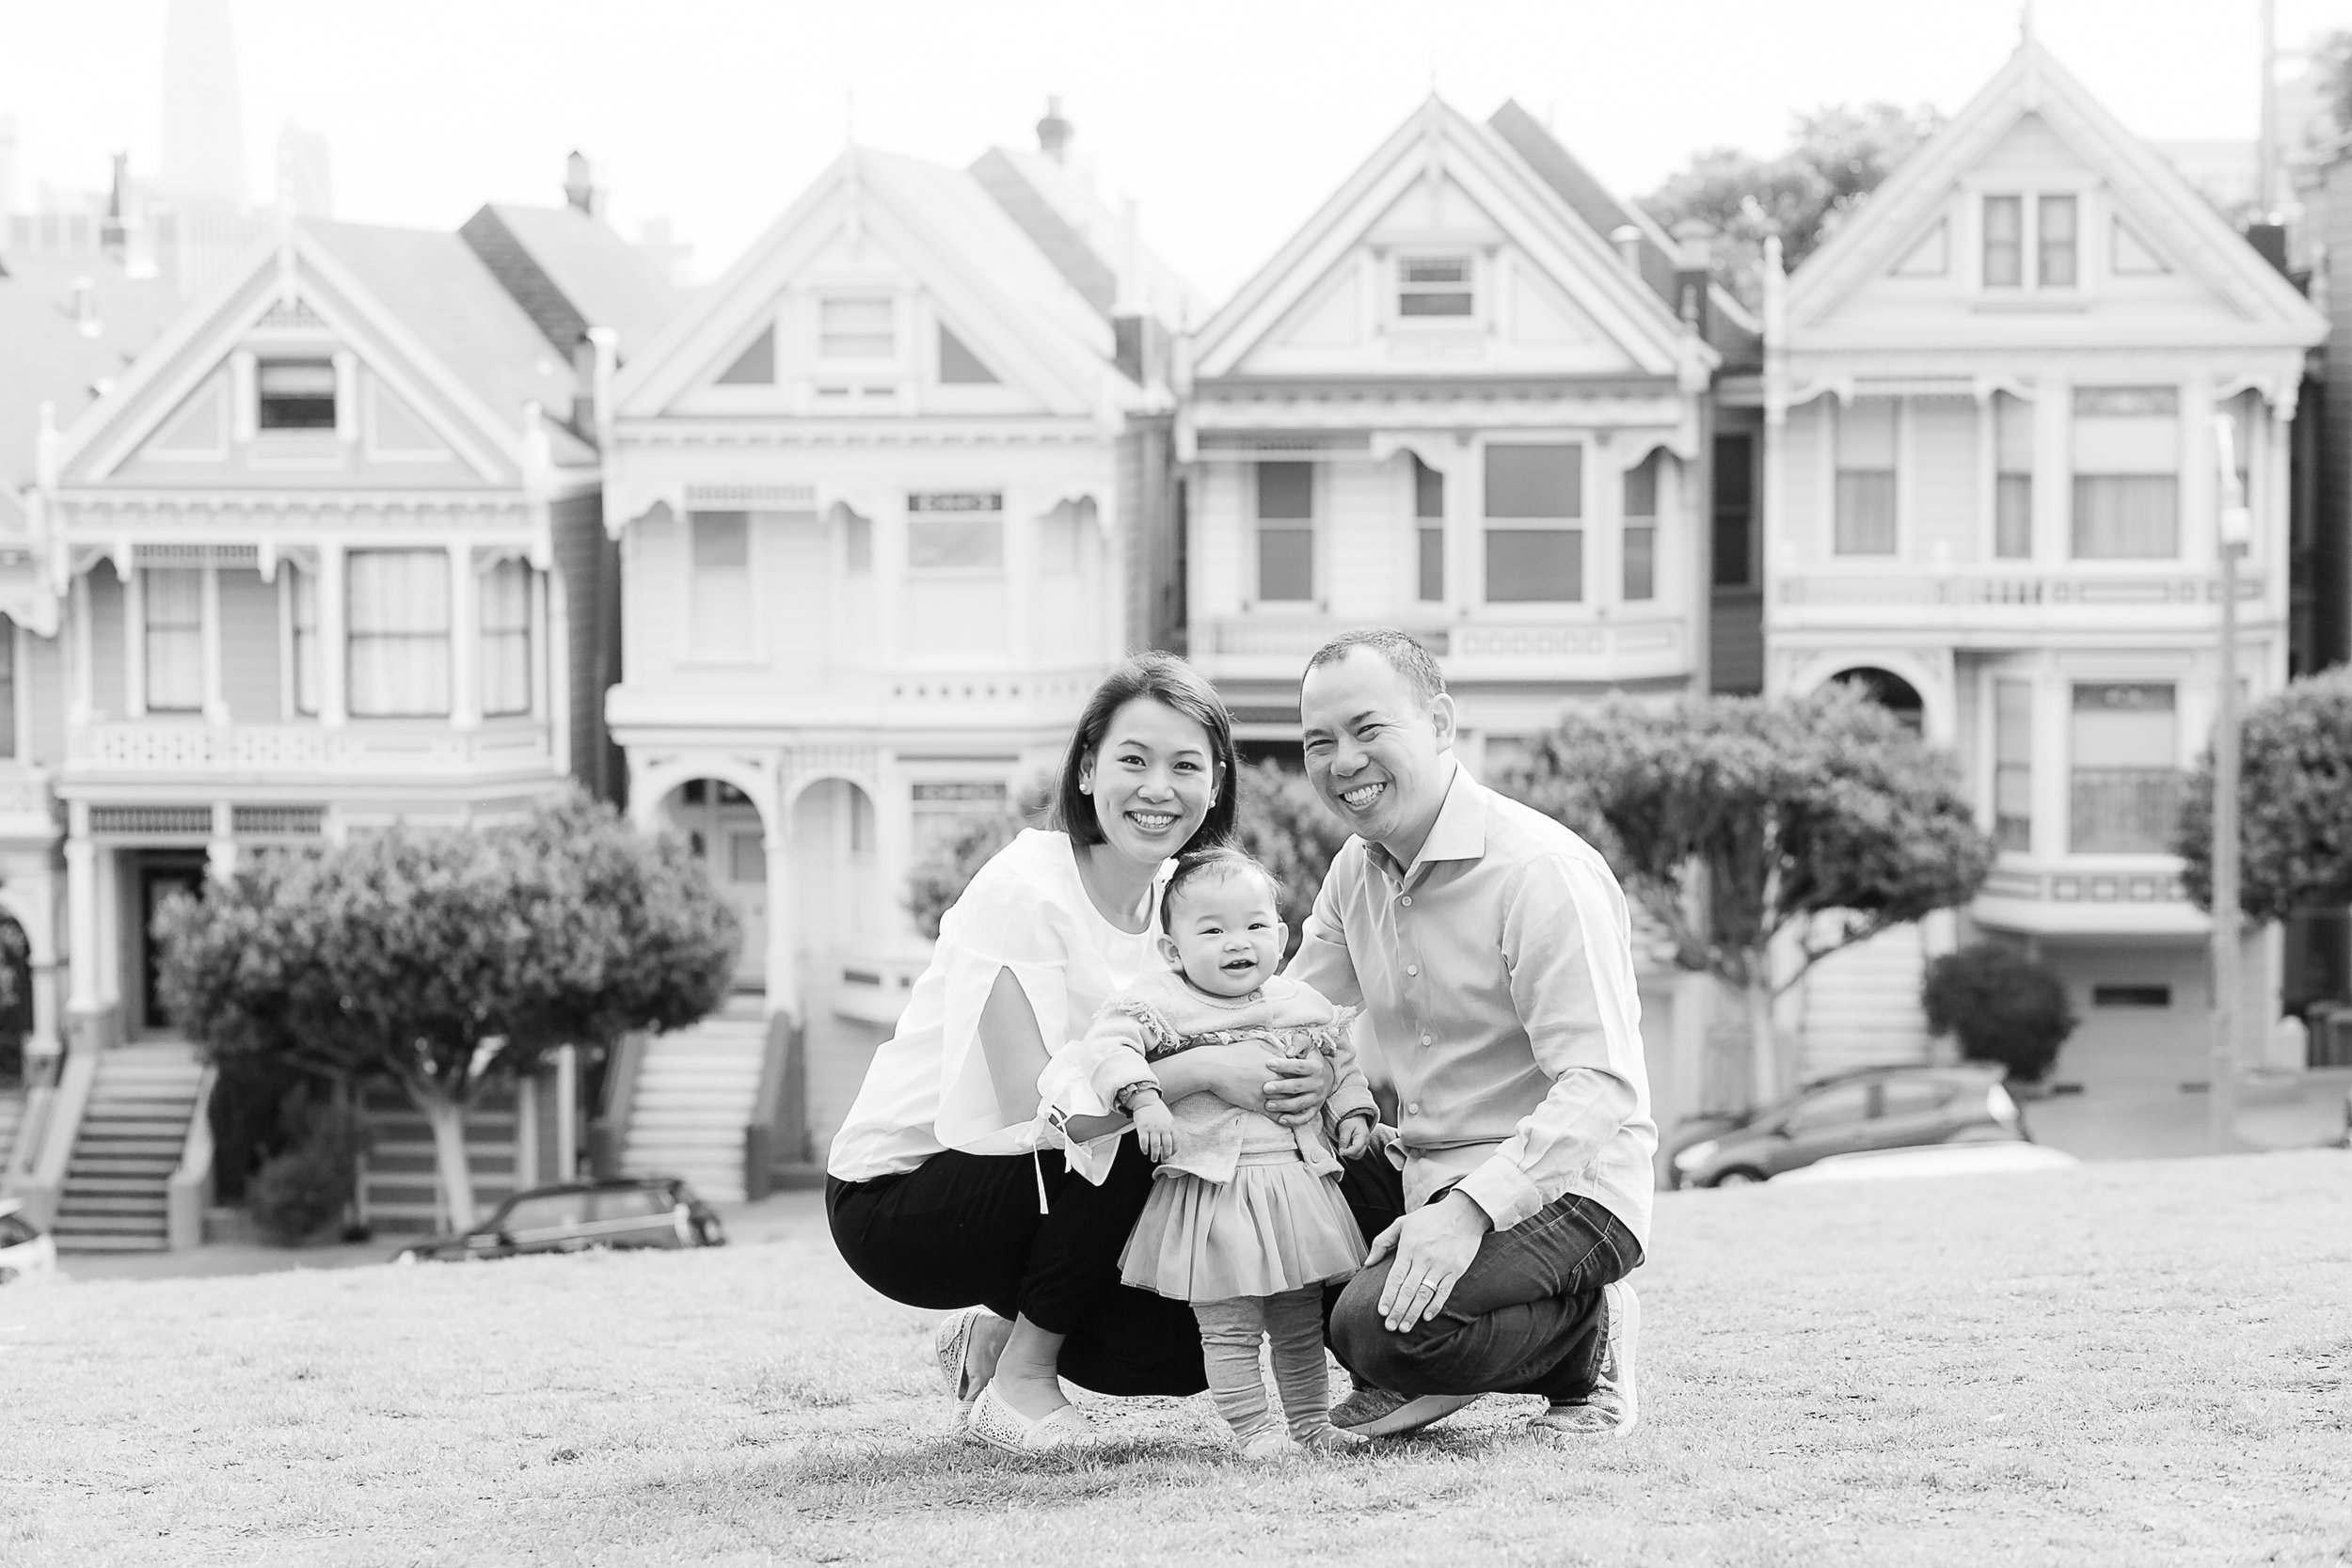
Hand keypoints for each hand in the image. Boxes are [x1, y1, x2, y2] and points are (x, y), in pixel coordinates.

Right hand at [1130, 1096, 1175, 1162]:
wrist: (1145, 1100)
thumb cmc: (1157, 1110)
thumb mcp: (1168, 1118)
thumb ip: (1170, 1129)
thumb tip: (1170, 1142)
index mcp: (1171, 1125)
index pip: (1176, 1140)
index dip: (1174, 1149)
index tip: (1172, 1154)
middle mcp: (1163, 1127)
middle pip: (1166, 1145)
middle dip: (1165, 1155)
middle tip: (1162, 1158)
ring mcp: (1153, 1128)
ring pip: (1156, 1146)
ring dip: (1155, 1154)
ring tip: (1153, 1158)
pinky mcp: (1143, 1128)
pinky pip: (1144, 1142)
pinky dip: (1145, 1148)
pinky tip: (1145, 1151)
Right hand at [1165, 1041, 1332, 1124]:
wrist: (1215, 1068)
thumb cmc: (1234, 1054)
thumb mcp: (1257, 1045)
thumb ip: (1274, 1048)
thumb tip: (1285, 1050)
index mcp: (1275, 1062)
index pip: (1296, 1069)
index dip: (1304, 1074)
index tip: (1311, 1077)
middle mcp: (1273, 1078)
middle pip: (1295, 1087)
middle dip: (1305, 1091)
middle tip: (1315, 1094)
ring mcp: (1265, 1092)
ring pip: (1287, 1103)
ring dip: (1297, 1107)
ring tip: (1307, 1109)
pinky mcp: (1256, 1104)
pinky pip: (1274, 1113)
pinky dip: (1282, 1118)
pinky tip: (1288, 1121)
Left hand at [1262, 1049, 1335, 1126]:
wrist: (1327, 1075)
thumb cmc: (1310, 1058)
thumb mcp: (1307, 1046)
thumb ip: (1298, 1043)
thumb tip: (1288, 1051)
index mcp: (1316, 1067)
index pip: (1299, 1066)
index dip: (1284, 1065)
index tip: (1269, 1063)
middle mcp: (1318, 1084)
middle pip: (1298, 1087)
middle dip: (1281, 1088)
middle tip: (1265, 1087)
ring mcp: (1317, 1098)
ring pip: (1300, 1104)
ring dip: (1284, 1105)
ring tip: (1268, 1104)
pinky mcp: (1315, 1109)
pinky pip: (1305, 1117)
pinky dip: (1293, 1120)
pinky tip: (1280, 1119)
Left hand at [1333, 1111, 1374, 1158]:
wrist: (1356, 1117)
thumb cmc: (1351, 1121)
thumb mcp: (1345, 1128)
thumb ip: (1343, 1140)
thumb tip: (1341, 1152)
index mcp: (1363, 1136)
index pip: (1356, 1148)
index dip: (1348, 1152)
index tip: (1341, 1151)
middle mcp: (1366, 1142)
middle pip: (1357, 1154)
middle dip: (1348, 1153)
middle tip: (1343, 1145)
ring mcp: (1365, 1145)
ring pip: (1357, 1156)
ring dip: (1350, 1153)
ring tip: (1346, 1144)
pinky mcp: (1362, 1147)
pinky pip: (1357, 1154)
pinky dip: (1351, 1152)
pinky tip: (1349, 1145)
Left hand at [1365, 1192, 1490, 1331]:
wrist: (1463, 1212)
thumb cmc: (1430, 1218)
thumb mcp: (1402, 1223)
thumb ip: (1382, 1242)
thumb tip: (1367, 1263)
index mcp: (1409, 1247)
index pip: (1396, 1277)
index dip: (1388, 1296)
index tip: (1381, 1312)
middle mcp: (1424, 1258)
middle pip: (1408, 1290)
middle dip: (1398, 1310)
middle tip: (1390, 1327)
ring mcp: (1441, 1265)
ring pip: (1425, 1294)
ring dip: (1414, 1313)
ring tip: (1405, 1327)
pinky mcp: (1456, 1270)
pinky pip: (1444, 1292)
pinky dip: (1435, 1306)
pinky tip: (1427, 1317)